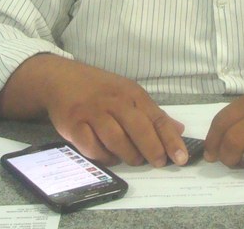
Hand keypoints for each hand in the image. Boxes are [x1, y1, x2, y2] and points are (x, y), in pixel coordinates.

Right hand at [0, 55, 187, 166]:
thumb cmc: (101, 89)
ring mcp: (93, 113)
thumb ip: (153, 114)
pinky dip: (103, 156)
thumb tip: (179, 130)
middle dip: (152, 149)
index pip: (157, 118)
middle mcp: (114, 101)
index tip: (181, 158)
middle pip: (138, 128)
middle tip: (159, 163)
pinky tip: (109, 157)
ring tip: (134, 160)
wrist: (62, 78)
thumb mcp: (129, 94)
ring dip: (128, 155)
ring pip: (116, 139)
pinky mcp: (74, 125)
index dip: (171, 140)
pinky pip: (91, 147)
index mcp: (132, 94)